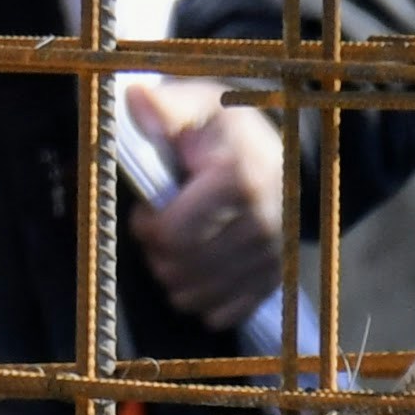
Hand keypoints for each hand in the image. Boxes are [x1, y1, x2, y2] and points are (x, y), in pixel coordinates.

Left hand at [122, 74, 293, 324]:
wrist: (276, 152)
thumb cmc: (225, 130)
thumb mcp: (196, 105)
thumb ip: (164, 107)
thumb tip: (137, 100)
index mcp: (240, 181)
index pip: (173, 235)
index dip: (147, 226)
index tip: (149, 209)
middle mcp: (262, 223)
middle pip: (182, 270)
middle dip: (157, 254)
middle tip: (159, 230)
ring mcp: (270, 256)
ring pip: (197, 297)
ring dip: (173, 278)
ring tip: (176, 248)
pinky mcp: (272, 279)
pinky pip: (222, 314)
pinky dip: (201, 299)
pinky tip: (198, 271)